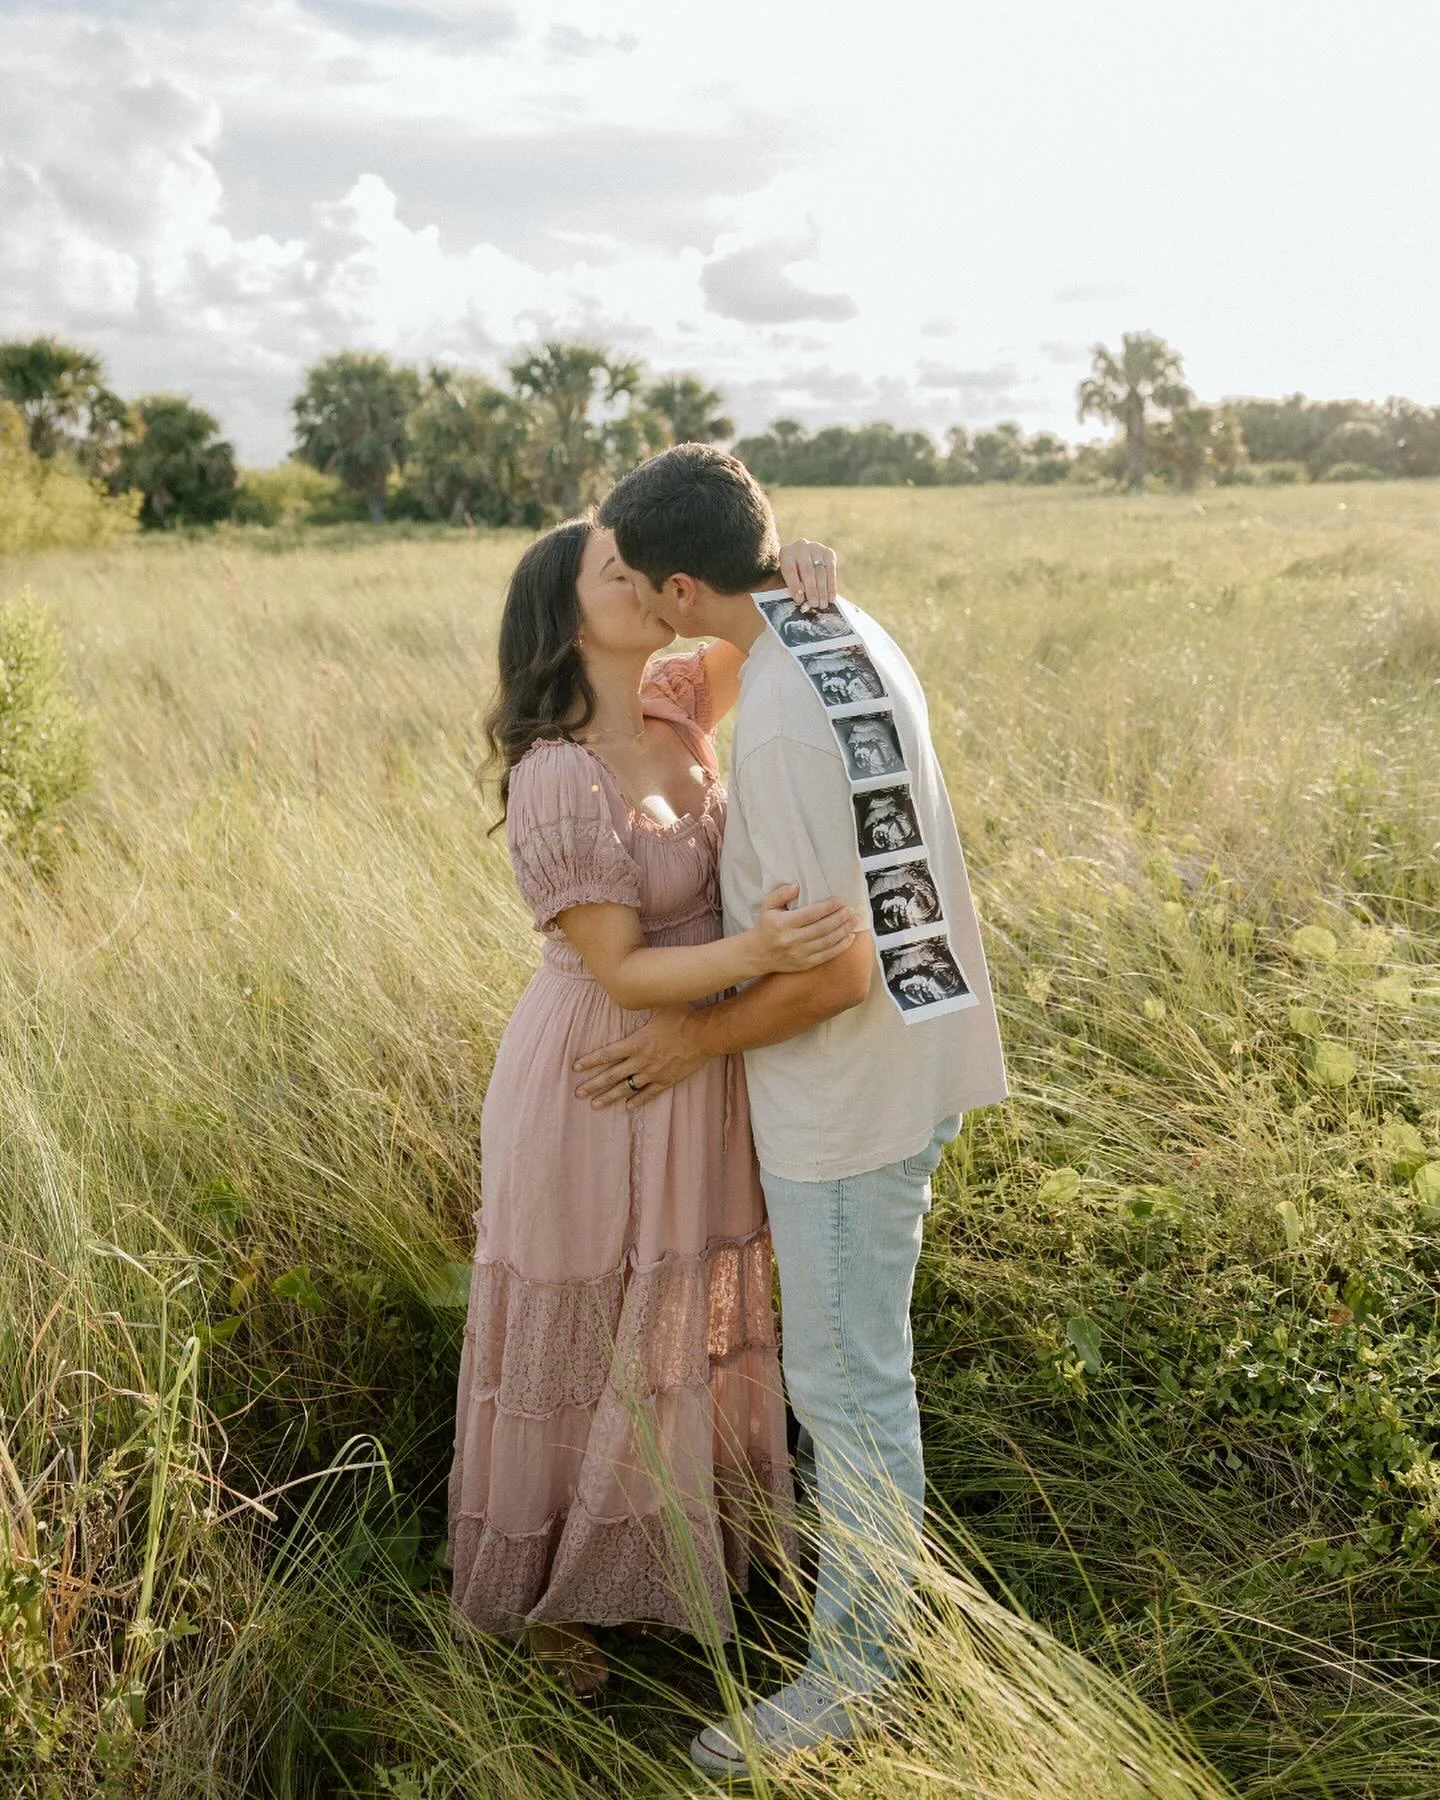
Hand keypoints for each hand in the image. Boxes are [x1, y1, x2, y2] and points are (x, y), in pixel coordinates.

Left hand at [572, 1006, 707, 1109]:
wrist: (705, 1036)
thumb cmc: (683, 1017)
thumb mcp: (659, 1005)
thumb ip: (643, 1000)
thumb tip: (630, 987)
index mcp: (636, 1044)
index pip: (607, 1054)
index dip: (590, 1061)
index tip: (575, 1067)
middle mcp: (641, 1061)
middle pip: (611, 1076)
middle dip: (593, 1085)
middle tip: (578, 1093)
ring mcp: (653, 1074)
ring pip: (626, 1089)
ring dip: (609, 1097)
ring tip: (595, 1105)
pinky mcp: (666, 1081)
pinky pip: (648, 1095)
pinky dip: (637, 1101)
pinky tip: (627, 1107)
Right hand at [749, 882, 862, 974]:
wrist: (758, 954)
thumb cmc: (766, 927)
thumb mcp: (767, 906)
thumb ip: (780, 893)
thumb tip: (797, 886)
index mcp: (783, 924)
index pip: (810, 914)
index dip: (827, 907)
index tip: (840, 901)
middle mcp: (792, 940)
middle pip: (822, 928)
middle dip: (840, 918)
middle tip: (852, 910)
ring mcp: (799, 954)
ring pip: (827, 942)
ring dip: (843, 931)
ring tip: (854, 920)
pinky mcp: (805, 964)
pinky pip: (826, 955)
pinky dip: (840, 947)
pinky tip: (849, 937)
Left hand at [778, 539, 836, 612]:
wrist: (802, 559)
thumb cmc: (792, 574)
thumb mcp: (786, 580)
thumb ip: (793, 588)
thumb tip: (802, 601)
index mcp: (786, 553)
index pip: (790, 569)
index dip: (795, 586)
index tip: (799, 600)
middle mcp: (801, 547)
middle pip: (807, 570)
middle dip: (811, 589)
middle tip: (814, 604)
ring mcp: (816, 548)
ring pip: (820, 571)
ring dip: (823, 590)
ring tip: (823, 605)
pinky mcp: (828, 552)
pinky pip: (831, 570)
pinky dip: (832, 586)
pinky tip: (831, 598)